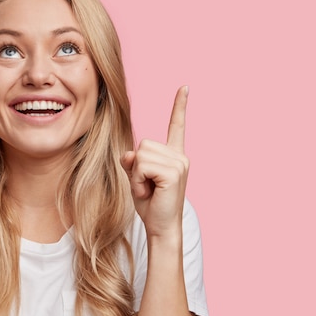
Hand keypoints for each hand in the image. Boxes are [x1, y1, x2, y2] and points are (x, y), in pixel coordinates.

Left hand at [120, 86, 189, 239]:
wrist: (161, 228)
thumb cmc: (150, 204)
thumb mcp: (136, 178)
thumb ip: (132, 161)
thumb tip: (130, 153)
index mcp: (174, 155)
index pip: (176, 125)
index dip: (180, 106)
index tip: (185, 87)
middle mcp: (180, 156)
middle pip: (143, 144)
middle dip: (136, 166)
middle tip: (147, 186)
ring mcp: (179, 163)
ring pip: (141, 155)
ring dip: (137, 175)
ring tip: (149, 190)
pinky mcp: (174, 172)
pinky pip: (142, 166)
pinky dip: (139, 181)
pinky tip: (150, 193)